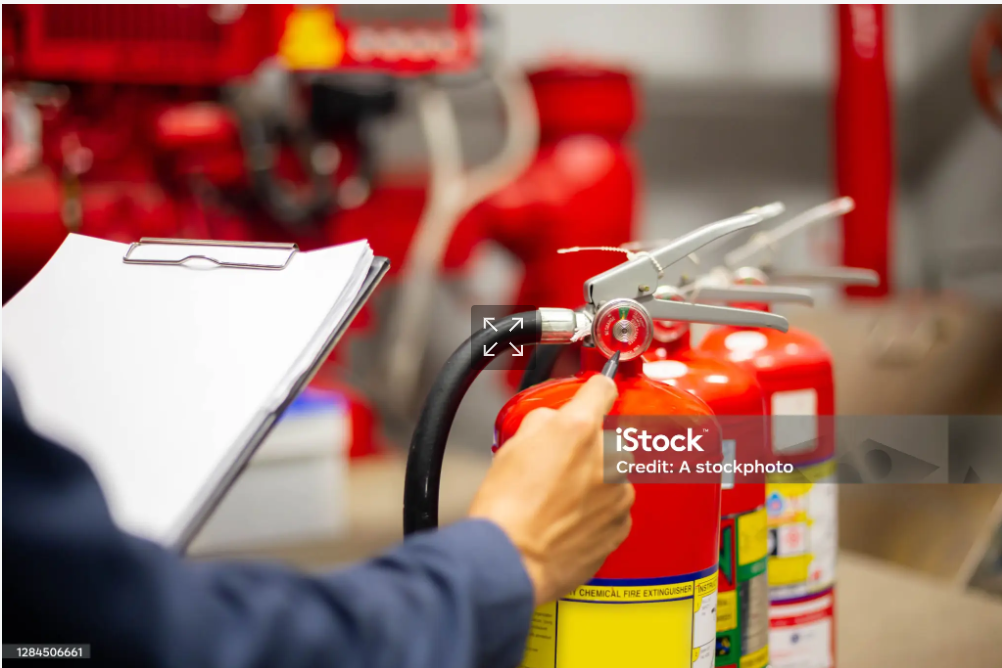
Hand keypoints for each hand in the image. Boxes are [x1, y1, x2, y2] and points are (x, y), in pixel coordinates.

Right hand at [469, 375, 634, 605]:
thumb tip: (555, 422)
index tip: (596, 394)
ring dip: (592, 481)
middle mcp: (609, 458)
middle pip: (605, 437)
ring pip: (611, 474)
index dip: (595, 390)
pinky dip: (595, 511)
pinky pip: (612, 506)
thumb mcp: (512, 445)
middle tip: (554, 467)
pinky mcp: (621, 525)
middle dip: (585, 448)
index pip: (603, 388)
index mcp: (580, 429)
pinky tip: (567, 520)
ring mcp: (619, 493)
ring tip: (556, 501)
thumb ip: (544, 421)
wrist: (512, 561)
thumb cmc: (506, 510)